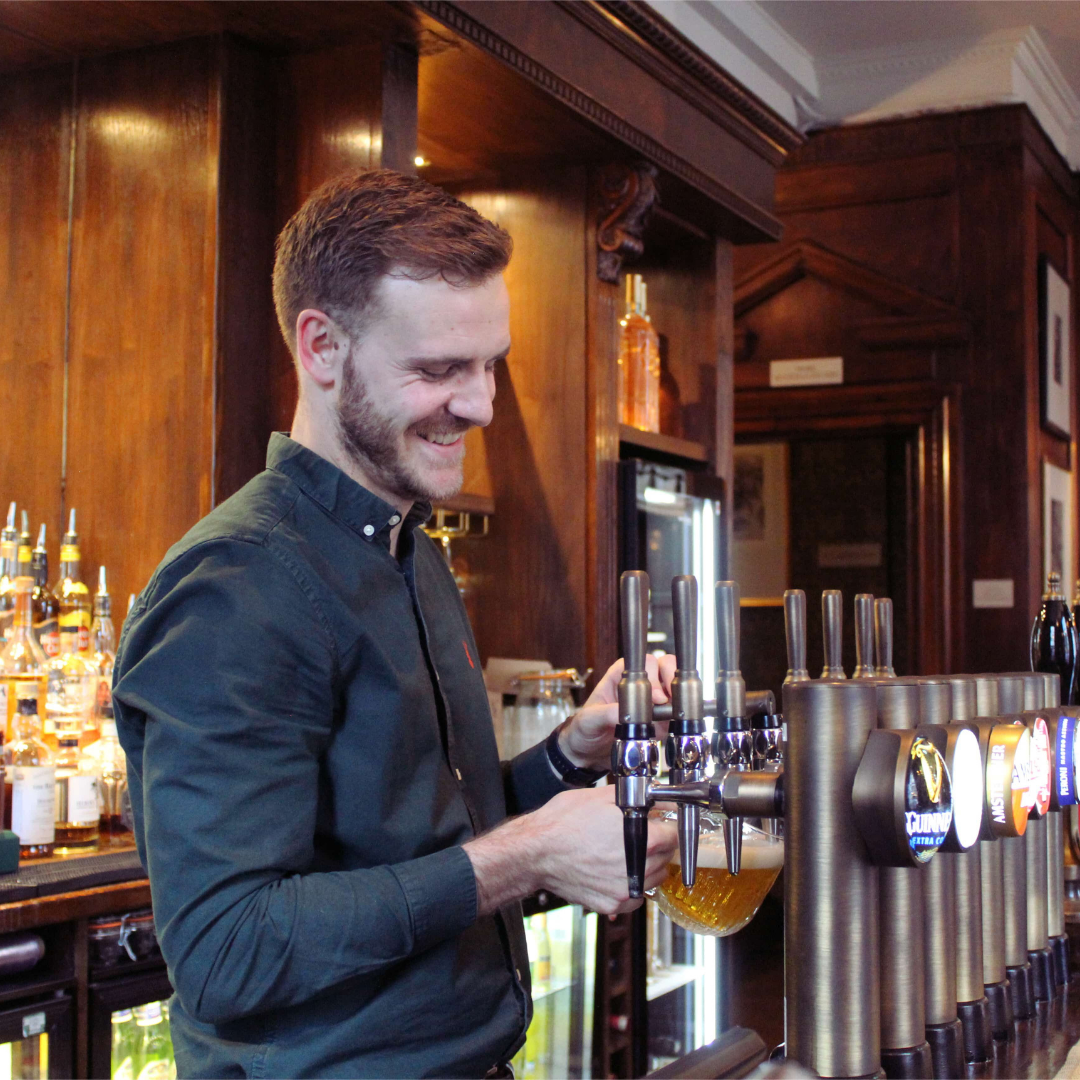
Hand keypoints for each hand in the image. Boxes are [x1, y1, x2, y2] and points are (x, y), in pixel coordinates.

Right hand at [464, 785, 677, 915]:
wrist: (535, 852)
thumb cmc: (562, 823)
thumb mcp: (602, 797)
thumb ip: (635, 797)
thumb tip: (655, 796)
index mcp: (644, 840)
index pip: (675, 834)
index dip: (667, 825)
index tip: (661, 823)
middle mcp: (640, 869)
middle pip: (667, 858)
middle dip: (658, 844)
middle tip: (641, 835)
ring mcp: (627, 890)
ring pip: (655, 879)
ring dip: (649, 866)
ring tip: (627, 852)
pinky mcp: (612, 904)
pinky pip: (636, 897)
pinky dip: (632, 886)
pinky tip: (617, 871)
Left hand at [558, 655, 675, 770]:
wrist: (589, 755)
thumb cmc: (585, 729)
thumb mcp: (589, 720)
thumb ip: (605, 714)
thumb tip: (623, 713)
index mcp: (620, 677)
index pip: (640, 662)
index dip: (651, 673)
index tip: (654, 695)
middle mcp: (639, 686)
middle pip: (663, 667)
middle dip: (669, 681)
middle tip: (665, 702)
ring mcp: (652, 702)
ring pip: (674, 685)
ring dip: (678, 696)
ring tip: (675, 711)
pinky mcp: (661, 720)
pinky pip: (678, 710)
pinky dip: (683, 713)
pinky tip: (678, 721)